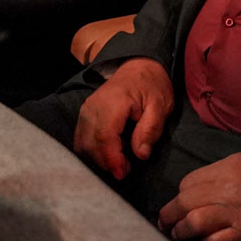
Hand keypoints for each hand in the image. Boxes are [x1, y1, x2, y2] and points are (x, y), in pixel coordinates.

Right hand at [73, 58, 173, 179]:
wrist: (139, 68)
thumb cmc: (151, 86)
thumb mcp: (160, 106)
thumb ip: (150, 130)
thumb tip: (140, 155)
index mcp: (114, 101)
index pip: (105, 135)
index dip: (112, 158)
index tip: (123, 173)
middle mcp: (94, 106)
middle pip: (91, 143)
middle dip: (107, 162)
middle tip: (126, 169)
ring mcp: (85, 110)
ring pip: (83, 144)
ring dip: (99, 158)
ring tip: (121, 160)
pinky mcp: (83, 115)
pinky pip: (81, 139)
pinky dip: (92, 151)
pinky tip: (110, 152)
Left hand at [156, 149, 240, 240]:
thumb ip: (220, 171)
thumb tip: (199, 186)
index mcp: (227, 168)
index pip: (188, 183)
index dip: (181, 193)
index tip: (180, 199)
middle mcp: (227, 191)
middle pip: (185, 202)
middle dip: (170, 213)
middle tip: (164, 220)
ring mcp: (236, 215)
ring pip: (195, 223)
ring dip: (181, 230)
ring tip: (176, 233)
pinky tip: (204, 239)